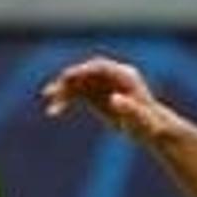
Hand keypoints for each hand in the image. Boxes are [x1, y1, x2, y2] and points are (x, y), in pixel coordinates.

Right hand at [39, 55, 173, 141]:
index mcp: (125, 76)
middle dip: (68, 81)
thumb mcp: (140, 119)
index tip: (67, 77)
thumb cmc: (148, 125)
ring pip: (77, 84)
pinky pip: (75, 95)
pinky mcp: (95, 94)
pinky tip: (53, 112)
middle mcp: (112, 76)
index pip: (101, 67)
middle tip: (52, 90)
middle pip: (86, 74)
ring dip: (62, 92)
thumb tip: (115, 99)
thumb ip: (129, 108)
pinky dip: (64, 102)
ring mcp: (102, 84)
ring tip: (48, 101)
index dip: (83, 70)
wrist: (148, 129)